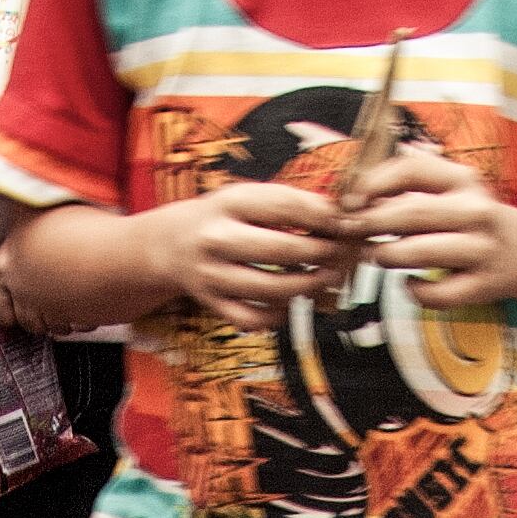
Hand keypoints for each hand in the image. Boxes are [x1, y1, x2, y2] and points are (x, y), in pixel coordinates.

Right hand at [147, 180, 343, 322]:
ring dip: (308, 286)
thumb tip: (341, 217)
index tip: (345, 222)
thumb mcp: (247, 198)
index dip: (322, 217)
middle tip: (340, 253)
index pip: (285, 207)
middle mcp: (216, 238)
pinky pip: (255, 319)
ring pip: (272, 290)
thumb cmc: (223, 218)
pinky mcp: (212, 304)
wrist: (170, 244)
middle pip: (282, 251)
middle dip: (321, 254)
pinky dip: (280, 314)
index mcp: (229, 202)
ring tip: (325, 277)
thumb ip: (288, 204)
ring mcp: (212, 275)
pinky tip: (291, 301)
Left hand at [334, 145, 516, 308]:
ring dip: (388, 256)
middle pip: (413, 213)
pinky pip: (438, 295)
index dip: (374, 183)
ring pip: (421, 253)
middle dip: (373, 222)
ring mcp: (482, 250)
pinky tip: (408, 283)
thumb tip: (358, 192)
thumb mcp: (454, 189)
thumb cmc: (474, 218)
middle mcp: (476, 211)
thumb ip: (414, 184)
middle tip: (352, 230)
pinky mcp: (483, 286)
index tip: (351, 199)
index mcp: (464, 180)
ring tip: (376, 254)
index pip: (412, 170)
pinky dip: (414, 292)